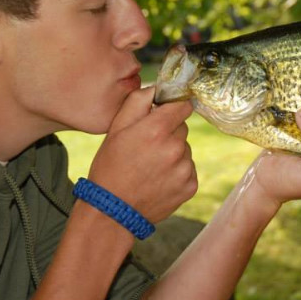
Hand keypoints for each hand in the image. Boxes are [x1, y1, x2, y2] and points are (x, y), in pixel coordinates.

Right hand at [87, 87, 196, 222]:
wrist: (112, 211)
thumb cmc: (110, 166)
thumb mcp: (116, 128)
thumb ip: (138, 101)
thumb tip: (157, 89)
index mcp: (157, 129)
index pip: (183, 106)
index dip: (172, 109)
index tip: (164, 115)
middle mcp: (175, 147)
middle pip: (183, 128)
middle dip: (169, 133)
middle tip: (147, 147)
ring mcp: (185, 168)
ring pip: (185, 149)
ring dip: (173, 154)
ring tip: (150, 167)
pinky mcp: (190, 186)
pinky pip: (188, 169)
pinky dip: (177, 172)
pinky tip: (158, 179)